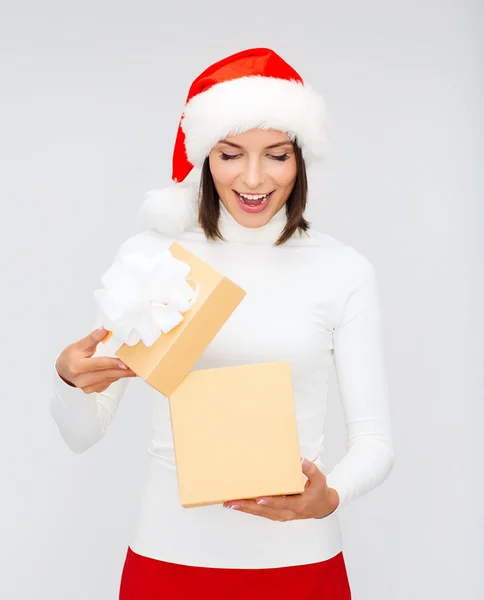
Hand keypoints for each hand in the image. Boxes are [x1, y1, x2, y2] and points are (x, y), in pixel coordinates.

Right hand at [55, 326, 136, 392]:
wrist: (63, 371)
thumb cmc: (70, 357)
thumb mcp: (79, 345)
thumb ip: (93, 338)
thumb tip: (104, 329)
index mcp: (77, 367)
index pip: (99, 364)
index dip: (113, 363)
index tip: (126, 363)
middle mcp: (81, 379)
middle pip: (106, 374)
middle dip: (123, 371)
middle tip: (137, 368)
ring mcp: (87, 387)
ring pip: (108, 380)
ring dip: (122, 374)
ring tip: (134, 370)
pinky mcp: (92, 390)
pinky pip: (107, 383)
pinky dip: (115, 377)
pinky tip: (123, 373)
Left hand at [223, 457, 339, 520]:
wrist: (323, 507)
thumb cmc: (320, 492)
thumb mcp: (320, 479)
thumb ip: (311, 470)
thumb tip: (301, 461)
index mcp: (299, 504)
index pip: (282, 503)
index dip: (270, 501)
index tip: (258, 498)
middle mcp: (288, 512)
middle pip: (265, 510)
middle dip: (248, 506)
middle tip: (232, 502)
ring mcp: (282, 515)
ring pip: (260, 513)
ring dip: (245, 508)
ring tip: (230, 503)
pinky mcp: (278, 515)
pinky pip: (262, 513)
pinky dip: (250, 509)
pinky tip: (239, 504)